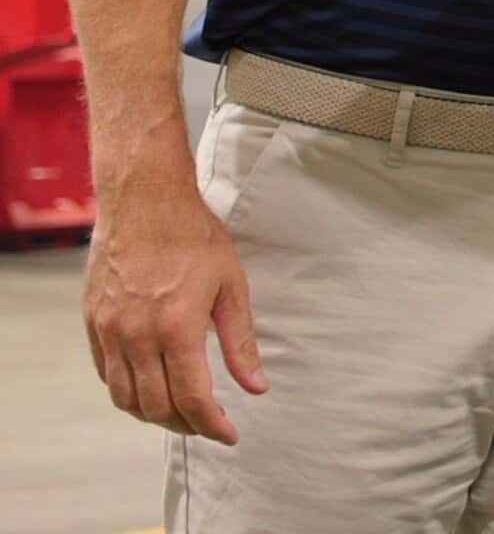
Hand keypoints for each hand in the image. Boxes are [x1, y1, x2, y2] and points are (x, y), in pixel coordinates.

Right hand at [83, 179, 265, 443]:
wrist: (145, 202)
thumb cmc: (195, 238)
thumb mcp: (231, 285)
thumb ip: (241, 341)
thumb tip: (257, 386)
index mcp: (177, 328)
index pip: (193, 399)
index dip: (212, 425)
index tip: (230, 434)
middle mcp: (137, 337)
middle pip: (157, 407)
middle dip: (185, 426)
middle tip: (208, 425)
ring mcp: (110, 331)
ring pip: (125, 398)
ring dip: (153, 415)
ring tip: (181, 414)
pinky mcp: (94, 323)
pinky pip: (107, 374)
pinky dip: (127, 392)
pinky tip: (149, 387)